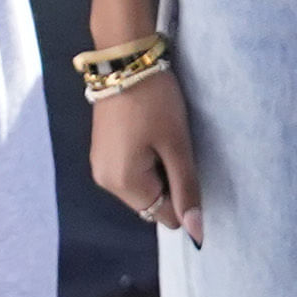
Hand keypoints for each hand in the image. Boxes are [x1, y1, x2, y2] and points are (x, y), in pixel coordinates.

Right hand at [89, 66, 201, 244]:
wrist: (124, 61)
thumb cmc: (155, 103)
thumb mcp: (177, 146)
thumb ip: (187, 191)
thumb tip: (196, 235)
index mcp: (124, 183)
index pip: (165, 216)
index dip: (182, 194)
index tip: (181, 161)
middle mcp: (105, 181)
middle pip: (151, 204)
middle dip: (167, 184)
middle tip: (170, 148)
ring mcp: (100, 166)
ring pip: (141, 189)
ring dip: (156, 172)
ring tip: (158, 139)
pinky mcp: (100, 151)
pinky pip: (130, 173)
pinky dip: (143, 162)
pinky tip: (146, 136)